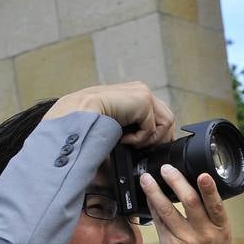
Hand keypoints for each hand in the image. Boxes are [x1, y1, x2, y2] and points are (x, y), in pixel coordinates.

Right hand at [43, 82, 174, 147]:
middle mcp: (140, 92)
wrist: (75, 117)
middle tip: (143, 151)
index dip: (159, 136)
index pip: (160, 116)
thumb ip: (134, 133)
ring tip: (129, 144)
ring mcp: (142, 93)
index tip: (149, 151)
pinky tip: (123, 139)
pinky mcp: (143, 99)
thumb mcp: (115, 130)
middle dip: (159, 140)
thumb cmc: (87, 126)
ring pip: (166, 124)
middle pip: (168, 120)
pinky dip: (140, 139)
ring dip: (148, 140)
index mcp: (133, 97)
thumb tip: (150, 151)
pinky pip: (154, 127)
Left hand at [142, 166, 230, 243]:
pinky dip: (152, 206)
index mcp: (221, 229)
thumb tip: (196, 187)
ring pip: (167, 210)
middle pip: (190, 202)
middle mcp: (205, 235)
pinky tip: (148, 196)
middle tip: (167, 169)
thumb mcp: (220, 236)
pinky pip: (158, 221)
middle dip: (176, 181)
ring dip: (154, 191)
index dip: (209, 189)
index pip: (216, 206)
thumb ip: (212, 215)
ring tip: (147, 179)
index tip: (202, 175)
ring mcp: (186, 241)